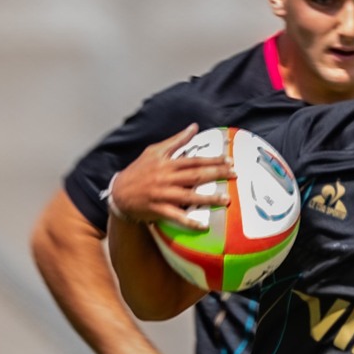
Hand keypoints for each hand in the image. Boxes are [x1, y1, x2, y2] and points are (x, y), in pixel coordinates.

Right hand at [109, 124, 233, 228]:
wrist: (119, 192)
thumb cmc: (139, 170)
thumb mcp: (154, 151)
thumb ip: (176, 141)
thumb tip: (193, 127)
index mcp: (167, 163)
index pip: (194, 160)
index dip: (212, 160)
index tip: (229, 161)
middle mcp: (167, 177)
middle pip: (196, 175)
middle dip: (216, 174)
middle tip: (235, 175)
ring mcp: (163, 194)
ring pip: (189, 195)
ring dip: (209, 198)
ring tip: (226, 200)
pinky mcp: (158, 209)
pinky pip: (177, 216)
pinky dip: (190, 221)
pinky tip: (203, 226)